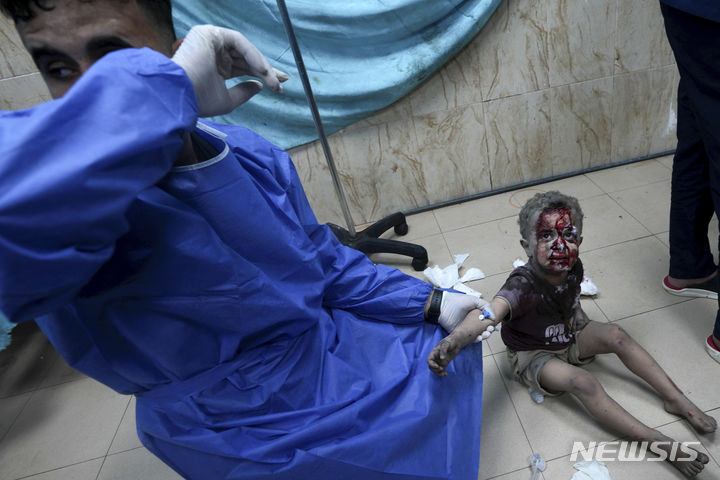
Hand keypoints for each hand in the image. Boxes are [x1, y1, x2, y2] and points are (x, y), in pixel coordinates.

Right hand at [171, 25, 288, 116]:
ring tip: (272, 79)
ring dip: (261, 64)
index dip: (263, 76)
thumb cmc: (199, 101)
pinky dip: (252, 54)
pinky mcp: (208, 33)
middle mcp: (214, 53)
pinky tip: (262, 68)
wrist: (180, 95)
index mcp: (216, 68)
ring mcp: (211, 41)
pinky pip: (238, 41)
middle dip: (266, 70)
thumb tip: (260, 85)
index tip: (278, 86)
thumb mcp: (228, 100)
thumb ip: (244, 92)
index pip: (244, 68)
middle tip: (283, 80)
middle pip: (246, 59)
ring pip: (244, 50)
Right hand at [427, 336, 462, 376]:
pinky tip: (446, 374)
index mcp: (434, 353)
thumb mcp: (446, 344)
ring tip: (444, 373)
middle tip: (441, 369)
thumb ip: (443, 351)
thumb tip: (442, 358)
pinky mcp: (445, 363)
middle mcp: (436, 358)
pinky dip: (442, 373)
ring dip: (438, 373)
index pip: (429, 360)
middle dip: (435, 369)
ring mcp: (440, 361)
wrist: (456, 342)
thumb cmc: (450, 341)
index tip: (437, 366)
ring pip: (436, 369)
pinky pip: (441, 370)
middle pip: (431, 366)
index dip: (431, 364)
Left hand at [438, 291, 494, 335]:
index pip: (487, 321)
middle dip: (488, 331)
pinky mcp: (461, 334)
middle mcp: (472, 322)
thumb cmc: (458, 302)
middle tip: (490, 330)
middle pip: (484, 329)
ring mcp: (467, 328)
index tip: (494, 326)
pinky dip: (476, 340)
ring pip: (478, 335)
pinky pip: (470, 339)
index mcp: (476, 314)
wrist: (443, 307)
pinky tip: (479, 338)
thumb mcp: (474, 300)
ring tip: (485, 334)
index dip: (491, 324)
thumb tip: (494, 318)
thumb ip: (486, 306)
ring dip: (484, 336)